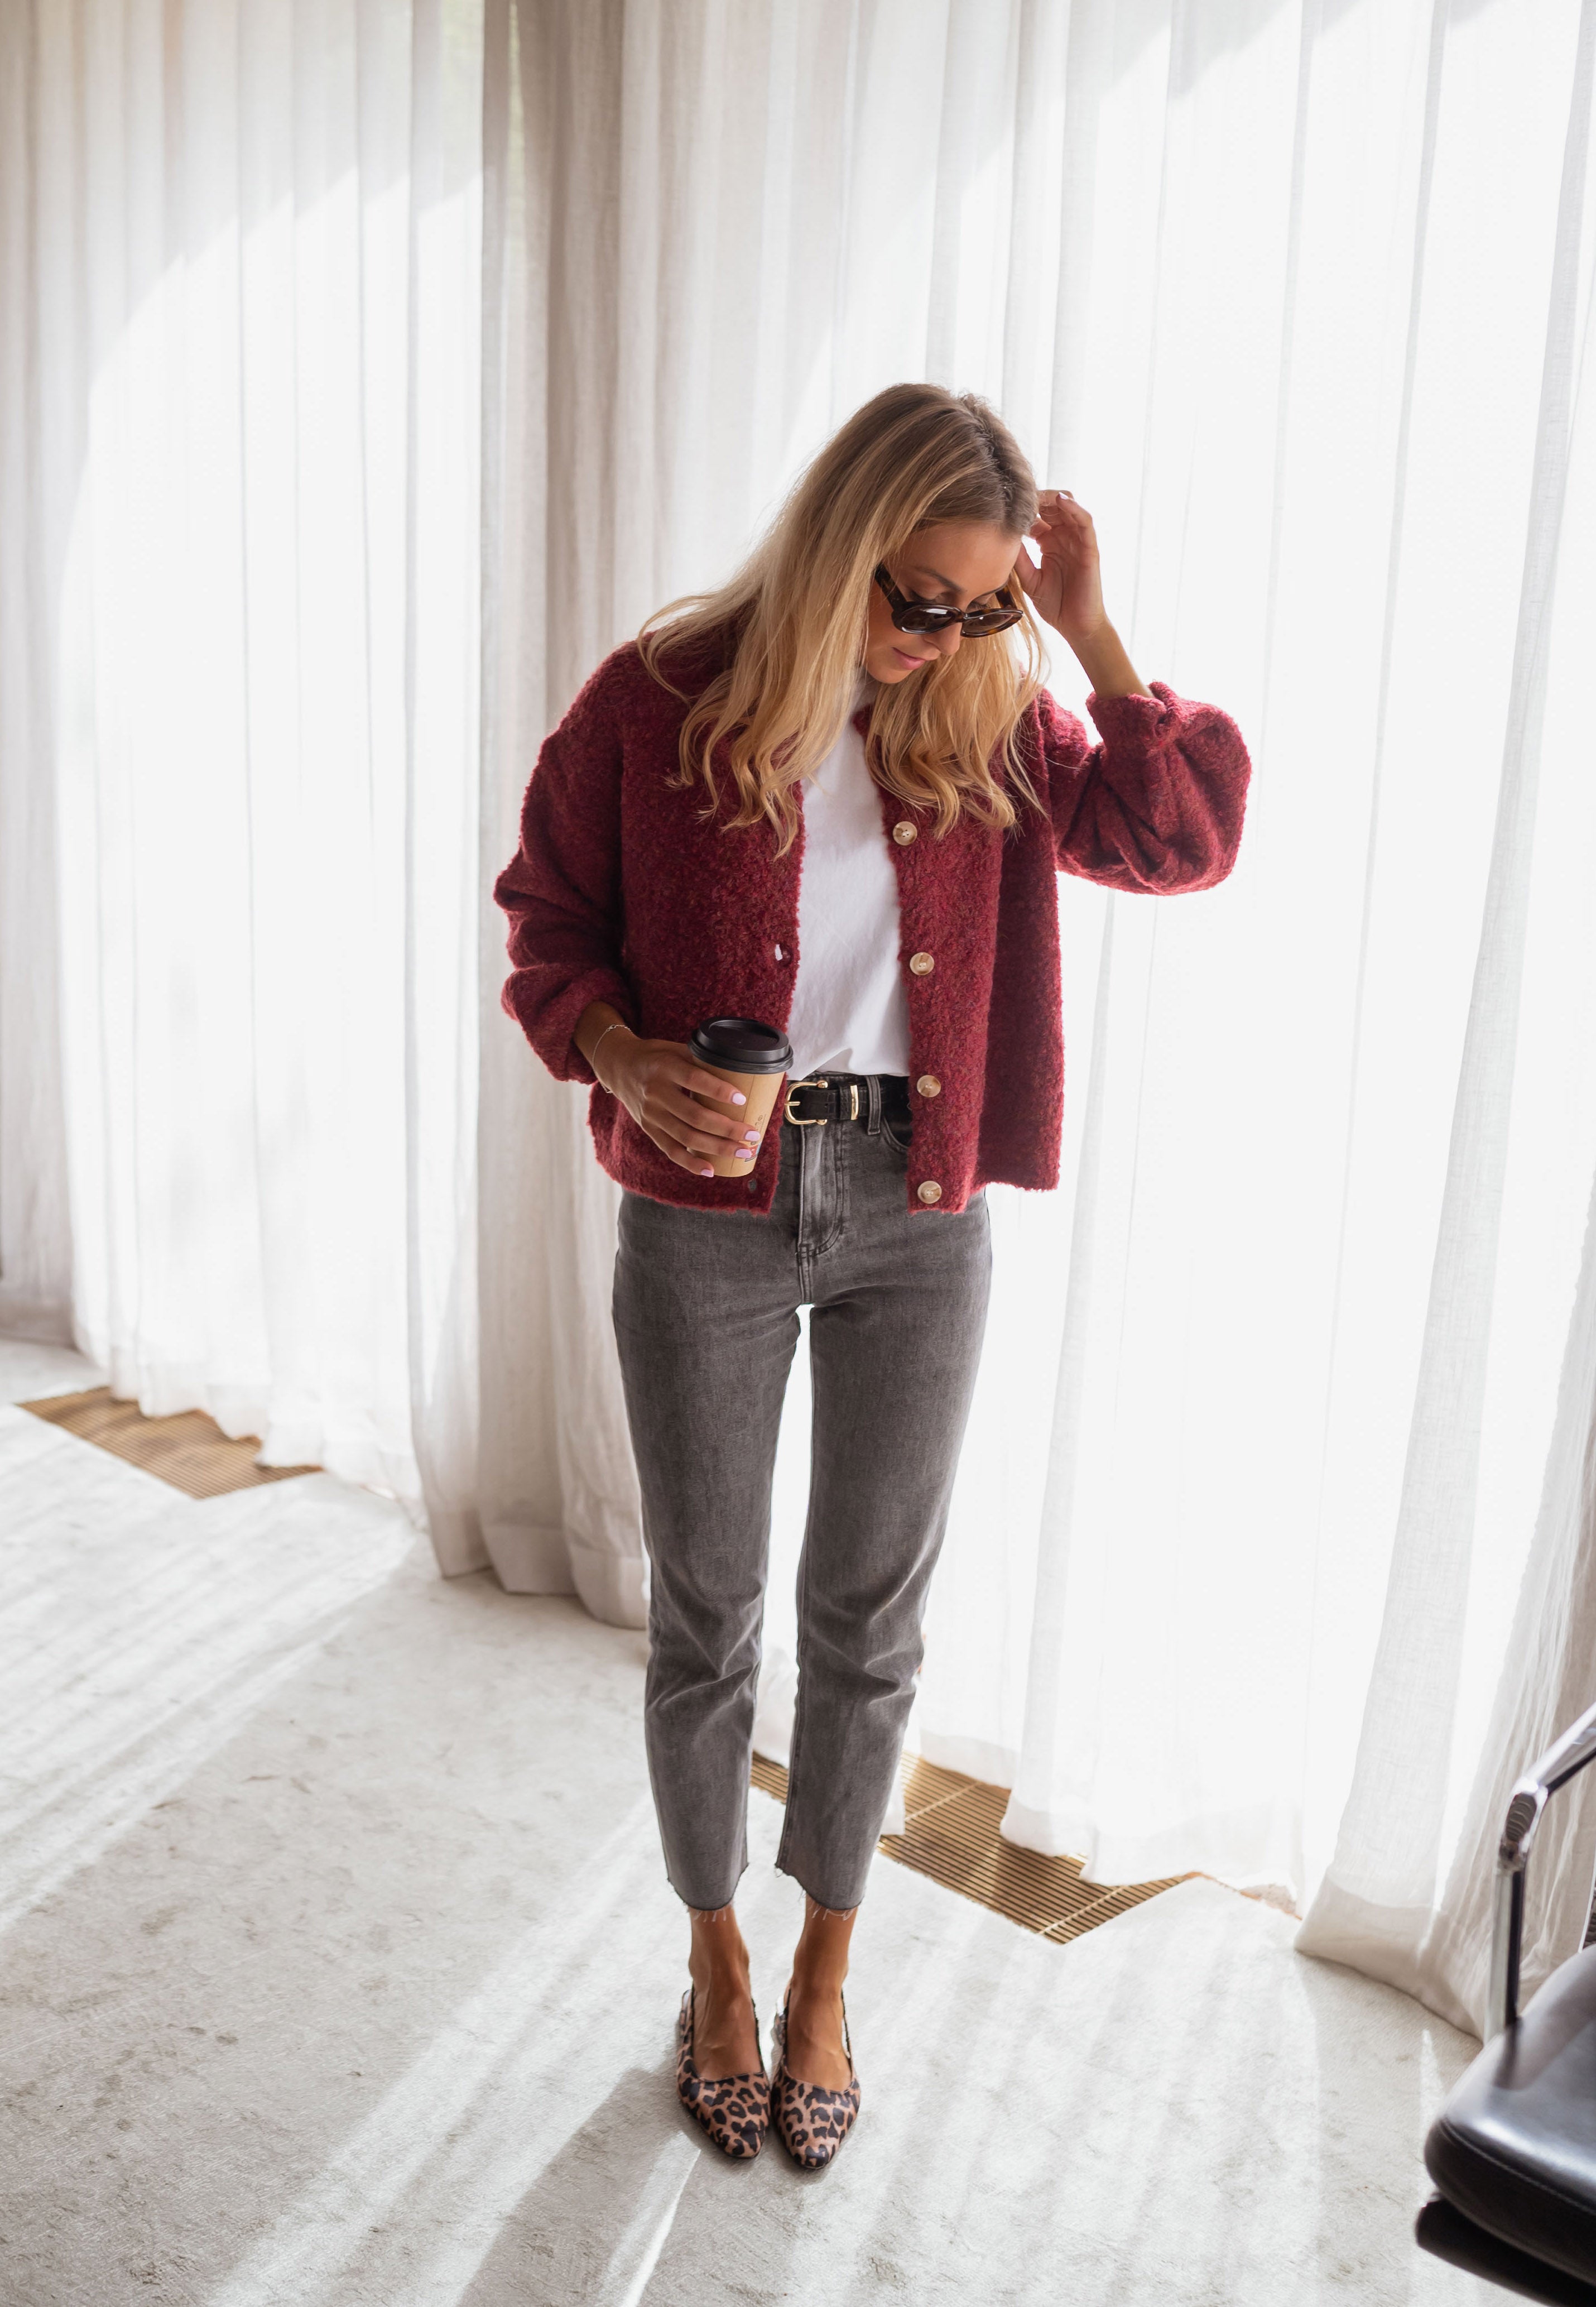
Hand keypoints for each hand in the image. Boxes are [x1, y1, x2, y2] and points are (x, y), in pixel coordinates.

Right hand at [594, 1027, 763, 1176]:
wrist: (618, 1067)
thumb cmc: (655, 1056)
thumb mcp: (674, 1049)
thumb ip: (700, 1060)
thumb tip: (739, 1072)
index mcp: (664, 1067)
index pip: (694, 1080)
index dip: (718, 1091)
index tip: (742, 1099)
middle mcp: (655, 1092)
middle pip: (695, 1116)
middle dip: (727, 1128)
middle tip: (752, 1134)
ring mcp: (651, 1114)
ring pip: (686, 1136)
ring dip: (717, 1147)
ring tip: (743, 1151)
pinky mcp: (648, 1129)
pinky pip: (670, 1150)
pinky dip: (690, 1163)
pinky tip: (710, 1170)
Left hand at [1016, 489, 1149, 698]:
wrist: (1075, 626)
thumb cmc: (1054, 604)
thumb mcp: (1029, 579)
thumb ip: (1019, 559)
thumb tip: (1002, 537)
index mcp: (1048, 541)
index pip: (1036, 515)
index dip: (1023, 507)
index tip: (1006, 501)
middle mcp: (1063, 536)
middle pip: (1051, 505)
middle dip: (1036, 497)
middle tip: (1019, 492)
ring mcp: (1077, 540)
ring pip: (1069, 506)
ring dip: (1053, 497)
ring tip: (1037, 493)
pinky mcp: (1090, 548)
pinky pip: (1085, 521)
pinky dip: (1075, 508)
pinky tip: (1060, 501)